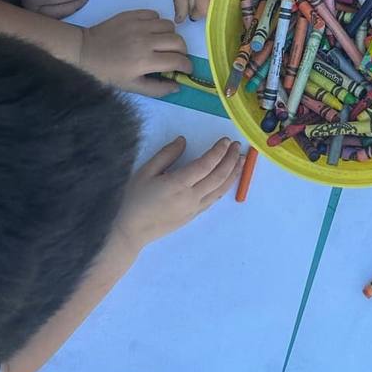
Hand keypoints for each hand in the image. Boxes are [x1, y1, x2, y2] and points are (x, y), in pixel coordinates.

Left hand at [78, 9, 191, 93]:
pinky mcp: (131, 14)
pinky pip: (155, 14)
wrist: (84, 52)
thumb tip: (178, 86)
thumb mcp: (131, 87)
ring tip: (162, 43)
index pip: (178, 60)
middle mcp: (145, 40)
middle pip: (178, 41)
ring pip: (169, 25)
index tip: (185, 69)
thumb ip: (157, 89)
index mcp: (144, 61)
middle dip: (182, 51)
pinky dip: (157, 23)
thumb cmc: (107, 73)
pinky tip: (149, 32)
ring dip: (170, 36)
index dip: (187, 66)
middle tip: (175, 57)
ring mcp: (138, 25)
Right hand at [117, 134, 244, 249]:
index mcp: (178, 184)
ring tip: (241, 160)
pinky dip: (224, 187)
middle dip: (230, 159)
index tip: (225, 140)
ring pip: (220, 189)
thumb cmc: (134, 200)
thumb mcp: (145, 172)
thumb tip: (183, 141)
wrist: (131, 231)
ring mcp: (194, 208)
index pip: (206, 164)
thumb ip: (166, 155)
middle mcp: (191, 197)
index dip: (218, 151)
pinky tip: (227, 179)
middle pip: (218, 176)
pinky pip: (214, 199)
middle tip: (237, 146)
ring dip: (233, 173)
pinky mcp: (194, 216)